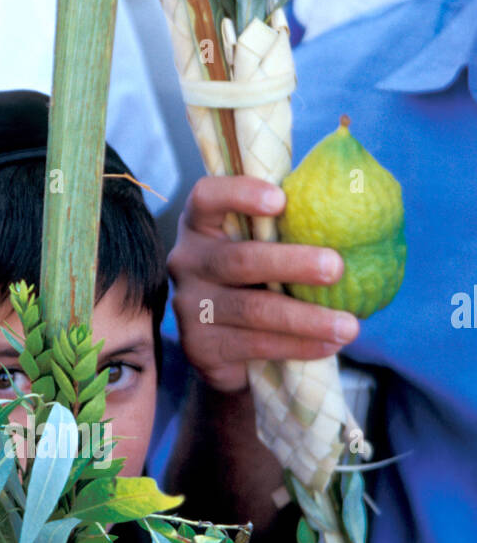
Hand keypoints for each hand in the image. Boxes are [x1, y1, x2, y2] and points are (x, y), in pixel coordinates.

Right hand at [167, 176, 359, 392]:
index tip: (281, 200)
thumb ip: (288, 226)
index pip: (207, 198)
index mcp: (202, 225)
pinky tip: (328, 346)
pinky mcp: (200, 346)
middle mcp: (187, 261)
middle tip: (336, 268)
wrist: (227, 347)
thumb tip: (356, 200)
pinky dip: (297, 345)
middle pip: (240, 260)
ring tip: (349, 325)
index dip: (239, 195)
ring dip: (306, 318)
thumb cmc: (258, 280)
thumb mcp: (265, 247)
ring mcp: (190, 306)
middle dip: (292, 264)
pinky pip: (255, 344)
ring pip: (253, 309)